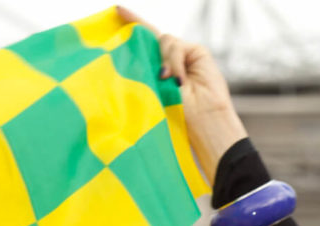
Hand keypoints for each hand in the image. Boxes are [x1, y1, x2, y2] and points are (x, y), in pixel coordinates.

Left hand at [117, 7, 246, 184]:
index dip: (131, 24)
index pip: (143, 43)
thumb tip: (135, 49)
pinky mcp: (196, 52)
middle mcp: (169, 61)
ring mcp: (183, 56)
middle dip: (137, 27)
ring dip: (163, 61)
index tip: (116, 10)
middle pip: (150, 37)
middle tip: (117, 11)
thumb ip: (148, 68)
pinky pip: (177, 47)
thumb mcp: (154, 89)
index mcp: (157, 71)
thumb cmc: (178, 115)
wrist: (204, 121)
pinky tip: (179, 80)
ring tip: (166, 81)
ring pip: (163, 41)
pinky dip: (175, 62)